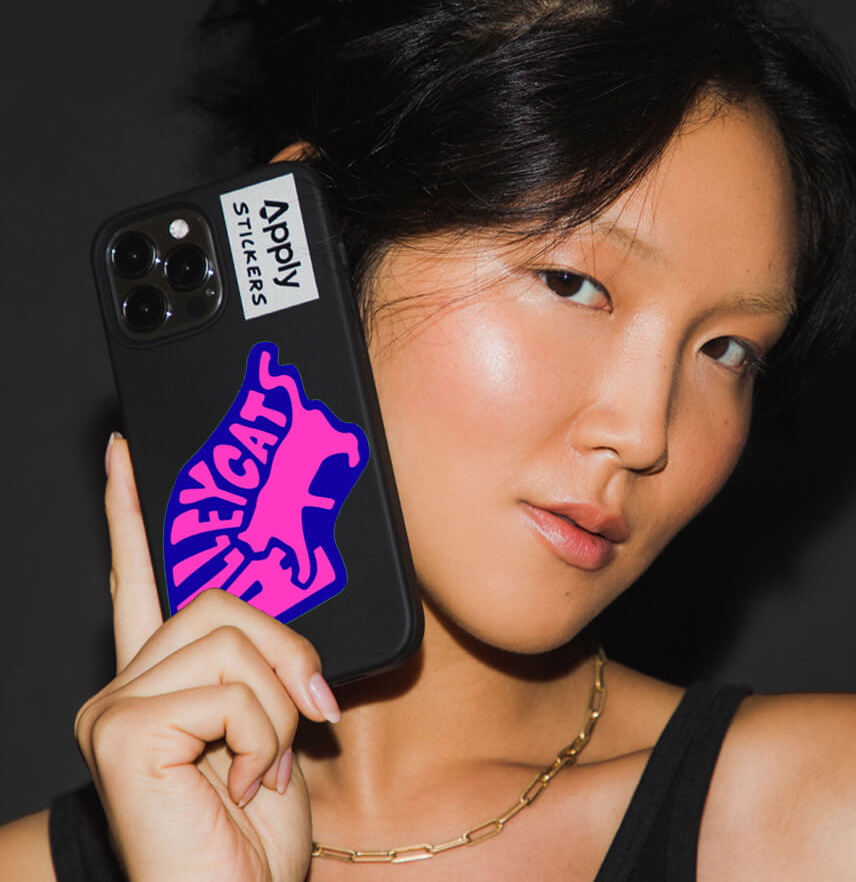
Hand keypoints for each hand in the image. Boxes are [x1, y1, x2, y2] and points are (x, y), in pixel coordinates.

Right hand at [74, 434, 340, 881]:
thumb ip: (266, 666)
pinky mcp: (124, 727)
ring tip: (263, 768)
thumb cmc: (252, 834)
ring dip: (280, 708)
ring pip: (235, 638)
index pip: (139, 579)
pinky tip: (241, 784)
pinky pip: (232, 688)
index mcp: (161, 679)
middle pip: (225, 600)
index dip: (130, 512)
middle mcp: (125, 683)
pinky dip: (265, 735)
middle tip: (306, 720)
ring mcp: (118, 704)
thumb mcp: (275, 729)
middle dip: (287, 655)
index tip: (124, 452)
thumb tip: (283, 636)